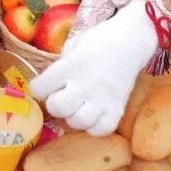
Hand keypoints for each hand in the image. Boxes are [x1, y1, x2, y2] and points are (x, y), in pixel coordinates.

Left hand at [30, 0, 158, 135]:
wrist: (132, 41)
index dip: (38, 88)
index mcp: (72, 65)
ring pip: (78, 122)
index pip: (41, 87)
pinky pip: (101, 130)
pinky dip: (94, 126)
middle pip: (57, 108)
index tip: (43, 86)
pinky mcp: (118, 109)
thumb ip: (61, 64)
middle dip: (55, 104)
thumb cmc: (99, 40)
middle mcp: (85, 84)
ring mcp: (103, 99)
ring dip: (73, 116)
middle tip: (62, 96)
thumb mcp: (74, 44)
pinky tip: (93, 114)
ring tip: (78, 106)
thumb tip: (50, 84)